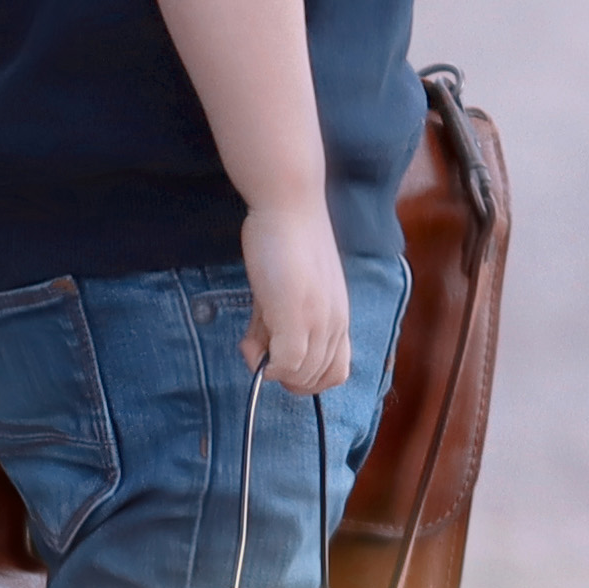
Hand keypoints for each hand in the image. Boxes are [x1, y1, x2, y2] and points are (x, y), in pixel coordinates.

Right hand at [240, 204, 355, 392]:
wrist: (289, 207)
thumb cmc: (287, 243)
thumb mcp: (293, 289)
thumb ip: (286, 319)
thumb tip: (270, 354)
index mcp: (339, 317)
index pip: (335, 373)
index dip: (305, 377)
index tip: (278, 357)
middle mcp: (335, 323)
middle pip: (315, 380)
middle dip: (282, 374)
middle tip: (259, 342)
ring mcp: (317, 322)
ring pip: (299, 377)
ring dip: (269, 366)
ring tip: (252, 334)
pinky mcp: (294, 316)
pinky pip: (284, 365)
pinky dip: (263, 363)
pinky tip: (249, 338)